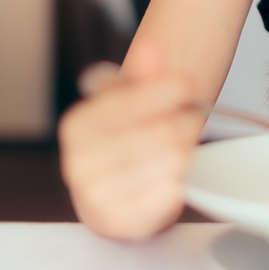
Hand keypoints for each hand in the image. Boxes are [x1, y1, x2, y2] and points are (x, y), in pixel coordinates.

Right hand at [58, 40, 201, 239]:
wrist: (113, 197)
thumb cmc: (123, 143)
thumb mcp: (128, 102)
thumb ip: (141, 75)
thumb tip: (151, 46)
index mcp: (76, 126)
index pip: (128, 101)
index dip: (166, 89)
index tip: (188, 83)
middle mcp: (77, 164)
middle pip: (157, 132)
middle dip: (184, 120)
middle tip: (192, 118)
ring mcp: (96, 197)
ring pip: (169, 160)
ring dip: (187, 148)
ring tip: (185, 145)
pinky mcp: (121, 222)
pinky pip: (169, 193)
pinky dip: (180, 178)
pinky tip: (175, 172)